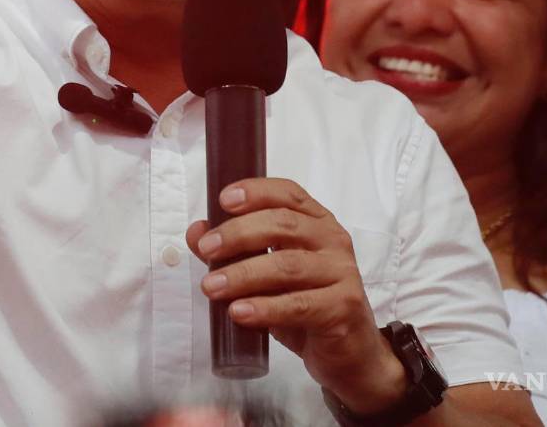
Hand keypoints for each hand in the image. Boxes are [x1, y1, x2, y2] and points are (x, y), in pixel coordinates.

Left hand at [186, 177, 407, 414]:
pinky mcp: (343, 308)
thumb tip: (197, 231)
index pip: (288, 194)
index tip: (223, 200)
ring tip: (211, 287)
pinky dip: (265, 308)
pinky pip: (299, 305)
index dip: (256, 191)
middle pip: (283, 225)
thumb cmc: (305, 304)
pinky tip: (239, 312)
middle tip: (207, 250)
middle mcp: (333, 240)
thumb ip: (234, 251)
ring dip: (243, 274)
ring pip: (287, 265)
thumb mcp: (266, 275)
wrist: (349, 354)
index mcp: (317, 222)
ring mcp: (342, 273)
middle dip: (239, 234)